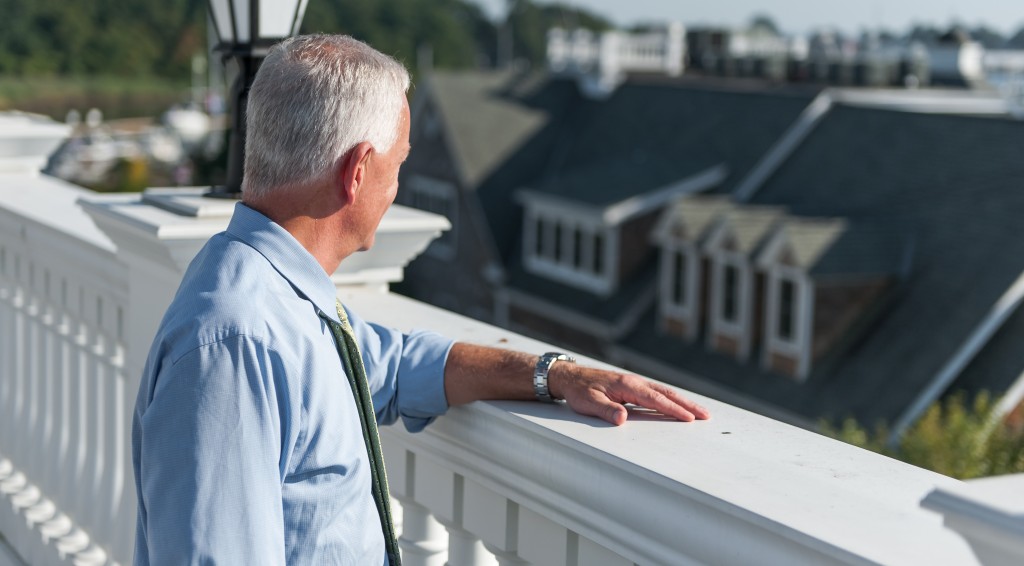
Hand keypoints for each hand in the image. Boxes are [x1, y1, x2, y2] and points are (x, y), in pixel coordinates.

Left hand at [548, 363, 710, 425]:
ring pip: (664, 392)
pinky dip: (671, 399)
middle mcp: (634, 382)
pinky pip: (656, 392)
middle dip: (687, 405)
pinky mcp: (632, 386)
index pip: (655, 399)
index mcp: (627, 385)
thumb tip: (622, 418)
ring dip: (682, 401)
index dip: (673, 409)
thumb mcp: (588, 403)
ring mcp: (634, 383)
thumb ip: (606, 410)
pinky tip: (678, 405)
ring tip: (699, 411)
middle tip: (706, 415)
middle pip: (666, 393)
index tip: (690, 418)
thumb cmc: (578, 391)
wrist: (569, 376)